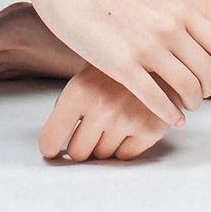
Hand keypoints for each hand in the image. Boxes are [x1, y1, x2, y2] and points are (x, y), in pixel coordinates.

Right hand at [25, 0, 210, 126]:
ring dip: (190, 105)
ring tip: (184, 108)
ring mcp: (146, 47)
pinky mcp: (122, 65)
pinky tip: (170, 119)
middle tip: (197, 97)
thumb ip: (173, 19)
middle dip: (206, 92)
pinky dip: (169, 114)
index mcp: (179, 10)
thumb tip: (188, 39)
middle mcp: (169, 28)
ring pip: (188, 89)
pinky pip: (157, 99)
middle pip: (208, 73)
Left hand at [37, 61, 176, 161]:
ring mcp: (127, 119)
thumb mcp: (85, 77)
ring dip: (106, 142)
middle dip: (82, 143)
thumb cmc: (117, 69)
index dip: (50, 146)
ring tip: (116, 116)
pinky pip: (126, 156)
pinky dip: (127, 144)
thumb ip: (68, 107)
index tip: (52, 148)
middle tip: (92, 127)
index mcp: (79, 91)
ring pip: (103, 155)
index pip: (51, 138)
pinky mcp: (151, 129)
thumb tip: (51, 144)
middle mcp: (102, 107)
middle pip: (78, 152)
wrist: (160, 55)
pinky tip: (132, 122)